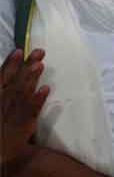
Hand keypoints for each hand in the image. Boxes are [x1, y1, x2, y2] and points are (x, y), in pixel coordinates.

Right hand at [1, 49, 48, 169]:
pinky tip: (46, 89)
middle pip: (14, 83)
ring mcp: (11, 115)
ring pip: (22, 94)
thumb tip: (6, 80)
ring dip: (31, 79)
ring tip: (41, 65)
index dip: (9, 64)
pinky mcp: (23, 126)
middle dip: (25, 66)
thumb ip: (1, 90)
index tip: (19, 50)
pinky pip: (30, 112)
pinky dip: (37, 100)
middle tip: (38, 51)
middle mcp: (1, 104)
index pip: (0, 78)